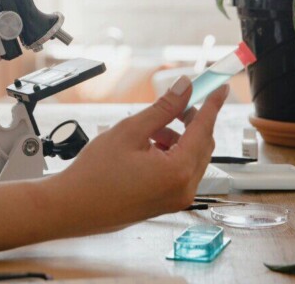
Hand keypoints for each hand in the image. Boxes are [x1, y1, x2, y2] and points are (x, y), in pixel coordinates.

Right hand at [47, 77, 227, 233]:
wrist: (74, 207)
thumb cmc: (95, 174)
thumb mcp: (129, 131)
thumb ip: (163, 108)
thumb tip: (184, 88)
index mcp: (177, 171)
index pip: (204, 129)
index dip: (212, 105)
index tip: (220, 87)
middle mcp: (183, 189)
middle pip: (203, 145)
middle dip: (192, 120)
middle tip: (176, 103)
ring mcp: (177, 199)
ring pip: (191, 157)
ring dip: (178, 137)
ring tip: (149, 130)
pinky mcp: (168, 203)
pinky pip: (181, 172)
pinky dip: (171, 154)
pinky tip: (147, 147)